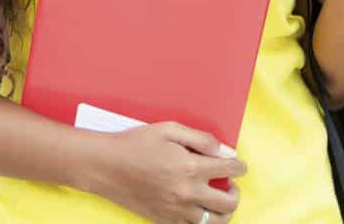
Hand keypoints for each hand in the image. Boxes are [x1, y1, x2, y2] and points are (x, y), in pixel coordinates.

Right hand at [86, 122, 243, 222]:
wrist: (104, 166)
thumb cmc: (134, 144)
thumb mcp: (168, 129)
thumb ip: (200, 139)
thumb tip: (225, 151)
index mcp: (190, 167)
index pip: (231, 170)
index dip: (240, 166)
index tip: (238, 165)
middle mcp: (187, 193)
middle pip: (229, 202)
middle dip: (235, 191)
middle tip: (228, 183)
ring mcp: (176, 211)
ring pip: (215, 222)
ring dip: (222, 211)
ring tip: (216, 200)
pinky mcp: (164, 221)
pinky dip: (200, 220)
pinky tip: (195, 207)